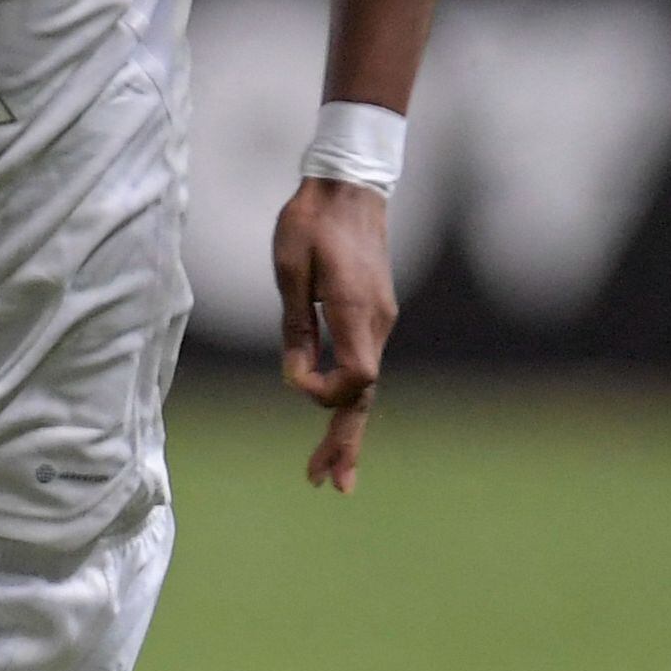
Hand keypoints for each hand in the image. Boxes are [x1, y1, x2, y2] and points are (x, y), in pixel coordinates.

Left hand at [272, 176, 397, 492]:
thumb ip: (294, 326)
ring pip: (364, 386)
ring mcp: (379, 320)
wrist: (348, 184)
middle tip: (330, 486)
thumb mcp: (290, 270)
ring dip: (345, 427)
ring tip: (328, 471)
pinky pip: (363, 366)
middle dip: (345, 443)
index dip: (323, 392)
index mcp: (357, 312)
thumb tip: (295, 377)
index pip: (354, 379)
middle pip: (363, 397)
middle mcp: (377, 323)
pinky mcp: (372, 315)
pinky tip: (335, 417)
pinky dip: (349, 397)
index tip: (295, 378)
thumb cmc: (311, 222)